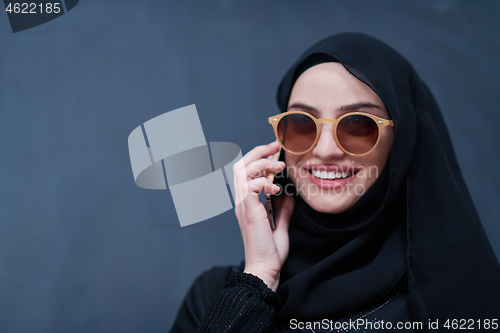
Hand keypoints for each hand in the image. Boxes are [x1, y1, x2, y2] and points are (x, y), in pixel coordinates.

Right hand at [233, 141, 294, 291]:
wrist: (264, 267)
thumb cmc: (269, 250)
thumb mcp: (280, 224)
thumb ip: (283, 208)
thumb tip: (289, 194)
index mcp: (247, 203)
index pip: (246, 172)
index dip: (258, 157)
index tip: (274, 151)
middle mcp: (242, 201)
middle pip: (240, 165)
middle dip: (258, 152)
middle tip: (275, 147)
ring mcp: (243, 205)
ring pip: (243, 171)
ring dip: (262, 165)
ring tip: (278, 167)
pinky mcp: (248, 210)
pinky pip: (250, 186)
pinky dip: (263, 182)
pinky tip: (275, 189)